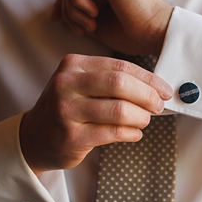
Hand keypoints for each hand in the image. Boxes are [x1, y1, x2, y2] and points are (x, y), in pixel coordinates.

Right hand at [19, 54, 172, 174]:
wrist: (35, 136)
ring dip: (141, 117)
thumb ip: (113, 80)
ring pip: (119, 110)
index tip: (165, 90)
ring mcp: (66, 111)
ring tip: (144, 121)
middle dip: (147, 96)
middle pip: (120, 84)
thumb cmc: (69, 107)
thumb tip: (156, 87)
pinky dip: (131, 133)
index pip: (120, 67)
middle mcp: (66, 84)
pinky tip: (134, 133)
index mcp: (73, 65)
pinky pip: (112, 133)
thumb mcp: (83, 84)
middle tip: (158, 106)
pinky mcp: (71, 136)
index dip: (149, 79)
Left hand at [51, 0, 173, 55]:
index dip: (61, 5)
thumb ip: (79, 15)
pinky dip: (78, 2)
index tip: (55, 20)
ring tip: (91, 25)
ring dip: (74, 11)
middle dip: (69, 13)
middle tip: (83, 30)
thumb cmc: (132, 33)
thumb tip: (56, 12)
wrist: (152, 32)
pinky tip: (94, 14)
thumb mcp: (97, 25)